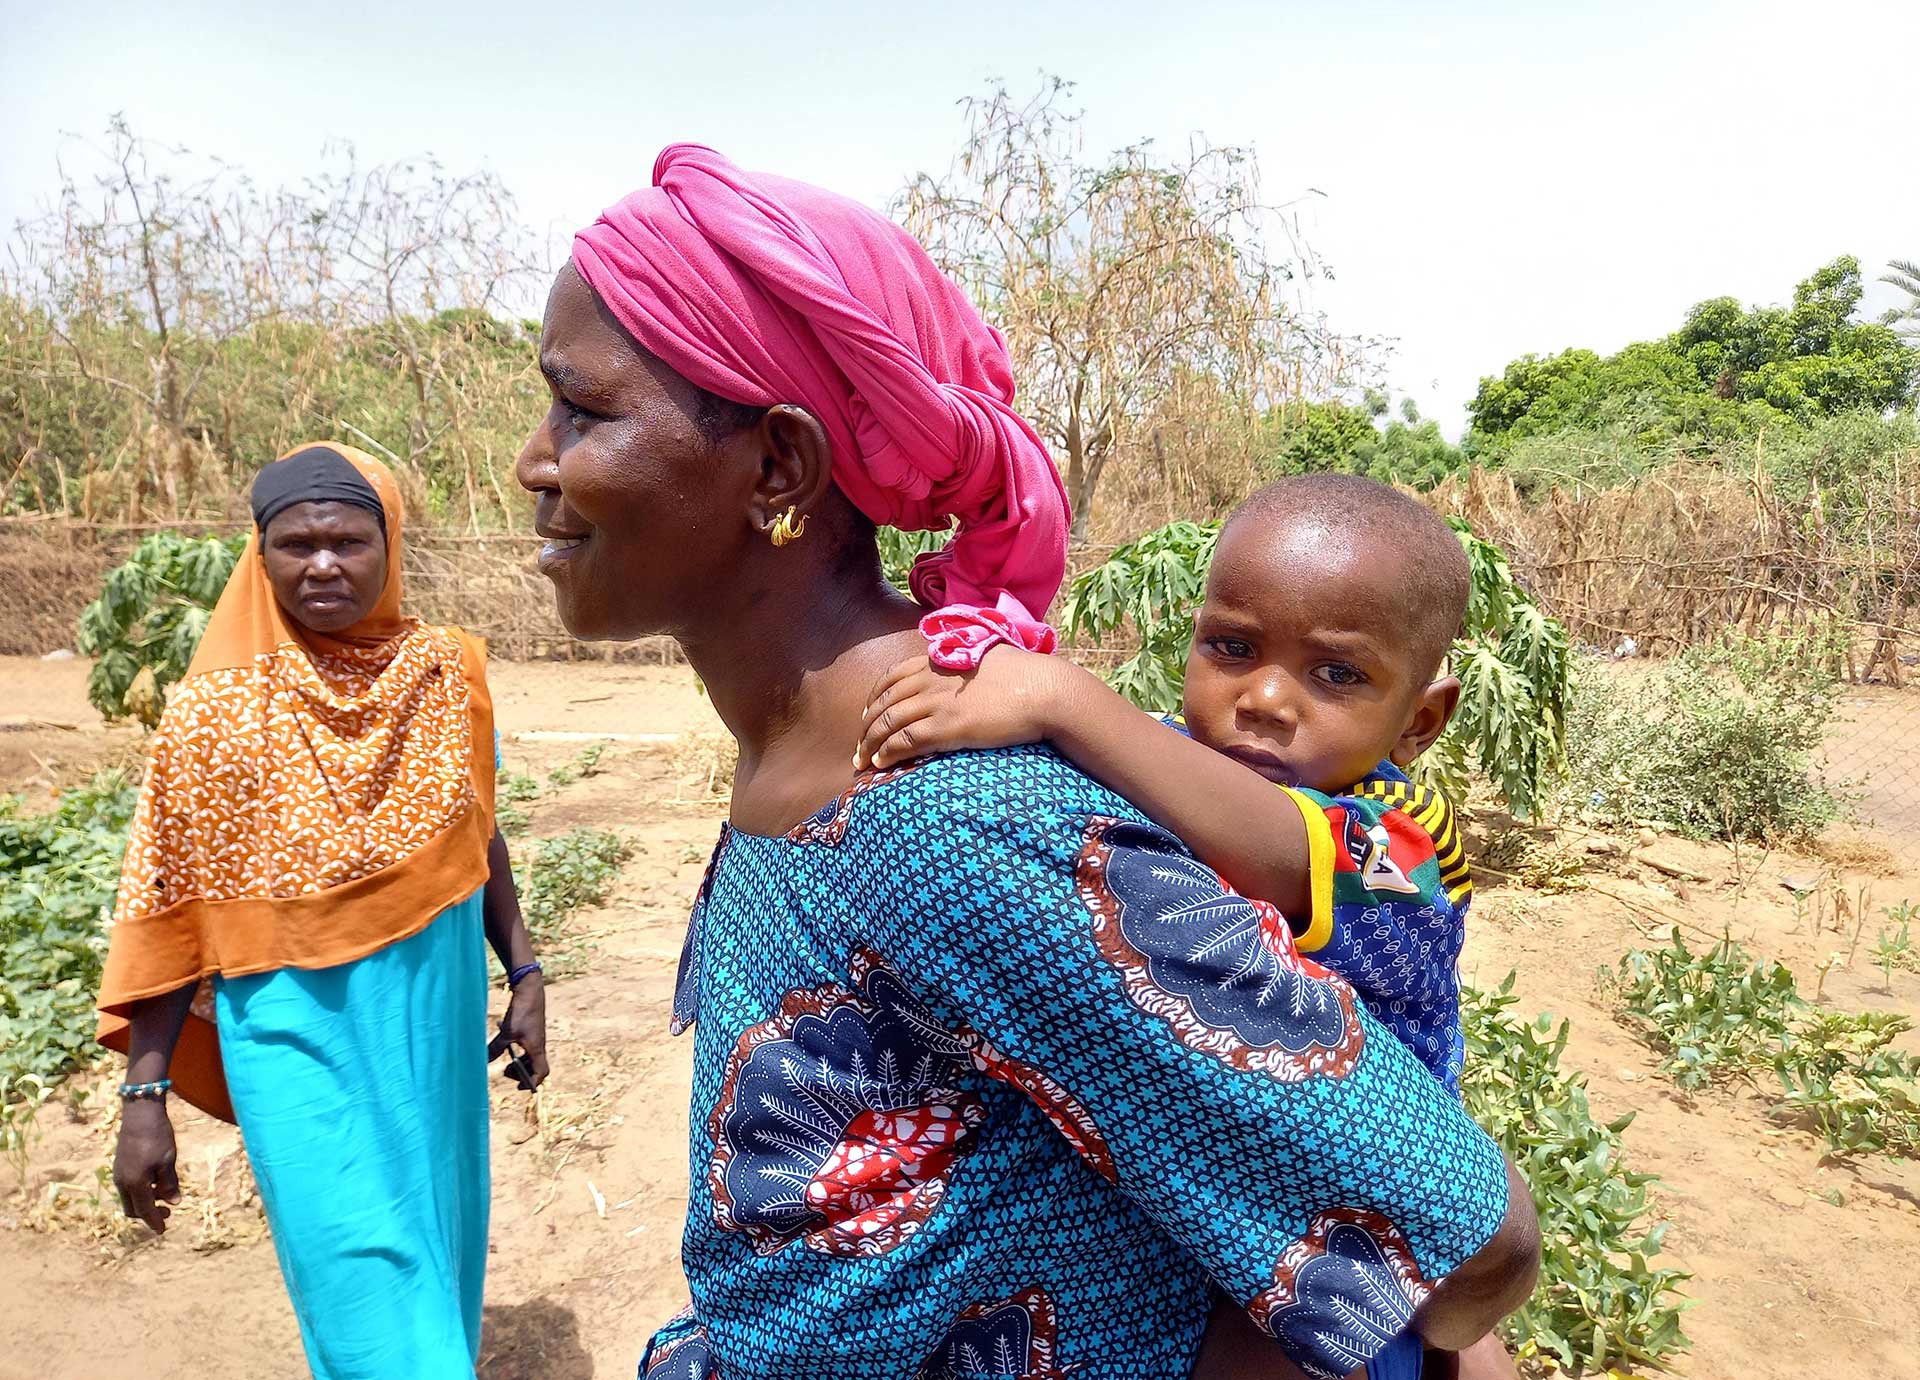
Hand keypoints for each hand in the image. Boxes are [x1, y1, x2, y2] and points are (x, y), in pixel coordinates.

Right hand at [113, 1098, 179, 1232]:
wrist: (140, 1114)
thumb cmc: (157, 1137)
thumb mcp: (168, 1161)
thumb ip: (169, 1184)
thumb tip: (174, 1203)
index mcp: (134, 1184)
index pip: (144, 1211)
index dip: (154, 1221)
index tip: (162, 1230)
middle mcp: (122, 1182)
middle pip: (133, 1208)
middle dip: (149, 1214)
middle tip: (167, 1211)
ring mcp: (118, 1174)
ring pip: (129, 1198)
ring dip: (144, 1202)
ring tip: (163, 1195)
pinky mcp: (119, 1166)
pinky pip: (127, 1187)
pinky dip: (140, 1191)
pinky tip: (154, 1183)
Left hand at [488, 972, 548, 1090]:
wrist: (530, 991)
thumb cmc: (522, 1012)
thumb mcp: (507, 1032)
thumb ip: (496, 1048)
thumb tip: (484, 1062)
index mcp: (536, 1048)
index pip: (542, 1072)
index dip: (532, 1082)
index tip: (520, 1086)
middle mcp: (539, 1044)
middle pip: (537, 1066)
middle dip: (524, 1073)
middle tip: (507, 1071)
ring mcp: (536, 1037)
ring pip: (532, 1057)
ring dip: (521, 1062)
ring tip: (508, 1061)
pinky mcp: (532, 1029)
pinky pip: (528, 1047)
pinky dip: (519, 1051)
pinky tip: (507, 1043)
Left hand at [858, 646, 1057, 770]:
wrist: (1043, 690)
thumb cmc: (1024, 675)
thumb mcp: (984, 656)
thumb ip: (964, 660)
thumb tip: (963, 668)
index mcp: (936, 660)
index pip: (890, 678)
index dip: (873, 699)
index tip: (867, 716)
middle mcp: (929, 679)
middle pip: (883, 704)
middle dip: (865, 728)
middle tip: (859, 747)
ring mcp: (937, 703)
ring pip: (888, 724)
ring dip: (870, 745)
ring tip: (863, 761)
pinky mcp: (948, 727)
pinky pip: (905, 741)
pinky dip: (888, 753)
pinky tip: (882, 764)